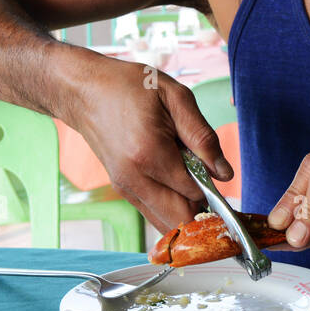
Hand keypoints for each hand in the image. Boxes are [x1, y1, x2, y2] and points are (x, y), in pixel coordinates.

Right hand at [67, 55, 232, 232]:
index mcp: (149, 154)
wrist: (85, 91)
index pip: (195, 193)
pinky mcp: (122, 190)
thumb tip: (224, 173)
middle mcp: (134, 178)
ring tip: (194, 182)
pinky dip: (172, 208)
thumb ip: (203, 137)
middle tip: (210, 184)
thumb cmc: (130, 87)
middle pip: (180, 219)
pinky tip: (178, 185)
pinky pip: (153, 213)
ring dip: (187, 211)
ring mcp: (125, 188)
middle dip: (202, 209)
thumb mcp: (175, 97)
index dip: (213, 187)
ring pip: (166, 223)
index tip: (217, 173)